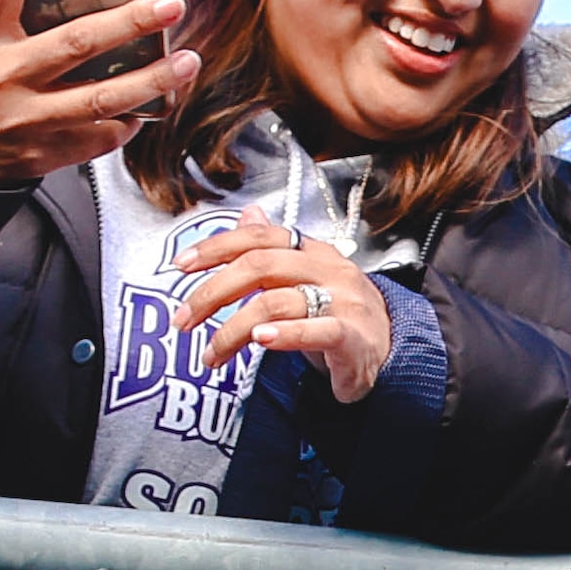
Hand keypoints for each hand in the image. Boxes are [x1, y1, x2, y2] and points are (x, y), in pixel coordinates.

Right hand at [0, 0, 198, 187]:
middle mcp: (7, 76)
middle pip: (78, 43)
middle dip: (131, 22)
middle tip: (170, 3)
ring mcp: (28, 118)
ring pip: (101, 98)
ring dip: (151, 79)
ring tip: (187, 61)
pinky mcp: (43, 152)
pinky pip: (95, 139)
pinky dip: (126, 125)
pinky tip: (151, 107)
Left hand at [166, 214, 390, 403]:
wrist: (390, 353)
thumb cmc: (340, 316)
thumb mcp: (305, 278)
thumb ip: (273, 251)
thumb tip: (248, 214)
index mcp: (312, 252)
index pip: (259, 237)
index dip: (216, 246)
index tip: (180, 265)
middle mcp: (329, 269)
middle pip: (260, 266)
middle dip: (212, 292)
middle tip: (183, 320)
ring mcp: (344, 301)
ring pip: (276, 303)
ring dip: (232, 330)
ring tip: (211, 355)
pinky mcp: (353, 337)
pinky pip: (316, 331)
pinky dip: (284, 334)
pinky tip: (259, 340)